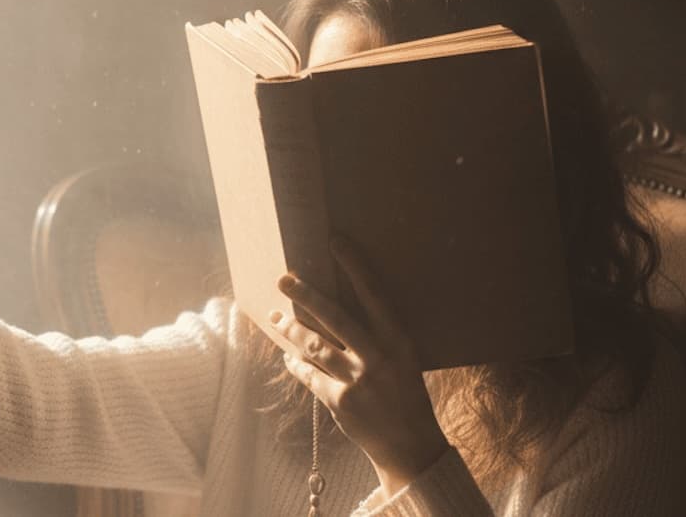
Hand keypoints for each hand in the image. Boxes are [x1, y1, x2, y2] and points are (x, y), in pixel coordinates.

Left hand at [269, 235, 449, 497]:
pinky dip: (295, 363)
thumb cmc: (403, 394)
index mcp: (399, 341)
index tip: (335, 241)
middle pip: (335, 317)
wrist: (409, 445)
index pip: (375, 295)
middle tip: (283, 279)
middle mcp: (379, 357)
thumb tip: (333, 309)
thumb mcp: (401, 359)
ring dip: (291, 329)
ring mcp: (358, 381)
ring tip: (276, 317)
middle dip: (306, 295)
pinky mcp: (339, 402)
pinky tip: (288, 357)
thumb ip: (375, 336)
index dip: (355, 266)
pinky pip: (308, 374)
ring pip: (314, 346)